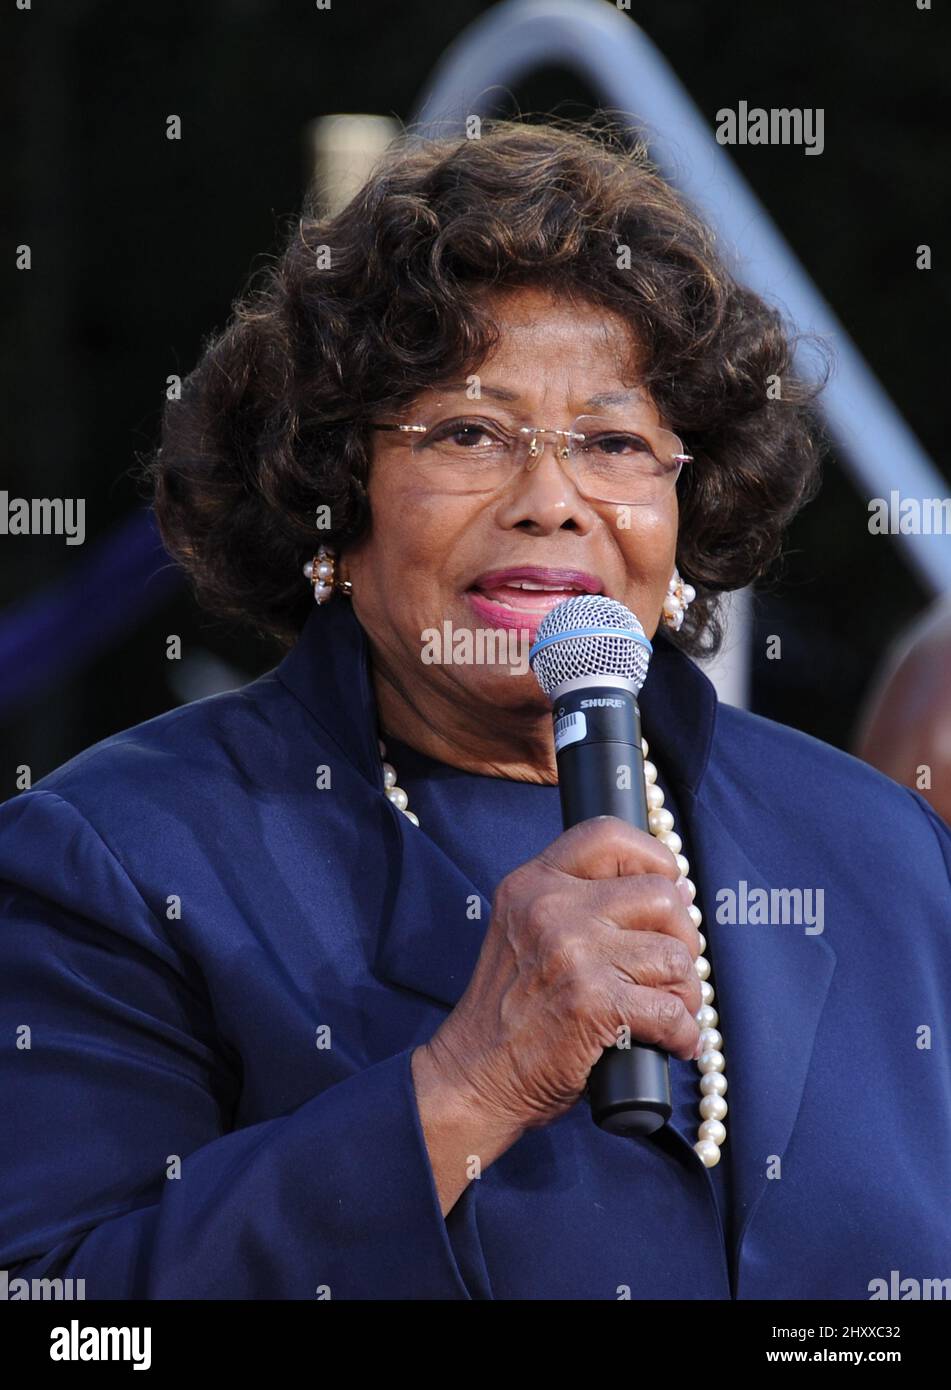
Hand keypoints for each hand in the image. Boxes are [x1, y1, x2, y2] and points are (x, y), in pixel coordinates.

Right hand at [420, 816, 701, 1133]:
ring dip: (685, 992)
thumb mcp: (525, 930)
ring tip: (667, 1011)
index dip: (654, 857)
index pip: (609, 836)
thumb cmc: (511, 1009)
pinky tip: (670, 1044)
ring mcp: (573, 954)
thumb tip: (675, 891)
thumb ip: (578, 902)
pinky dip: (683, 1034)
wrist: (475, 1074)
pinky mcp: (593, 1004)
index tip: (669, 888)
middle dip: (683, 938)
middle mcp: (551, 908)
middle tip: (670, 970)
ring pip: (676, 957)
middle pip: (662, 896)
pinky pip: (673, 1009)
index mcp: (533, 883)